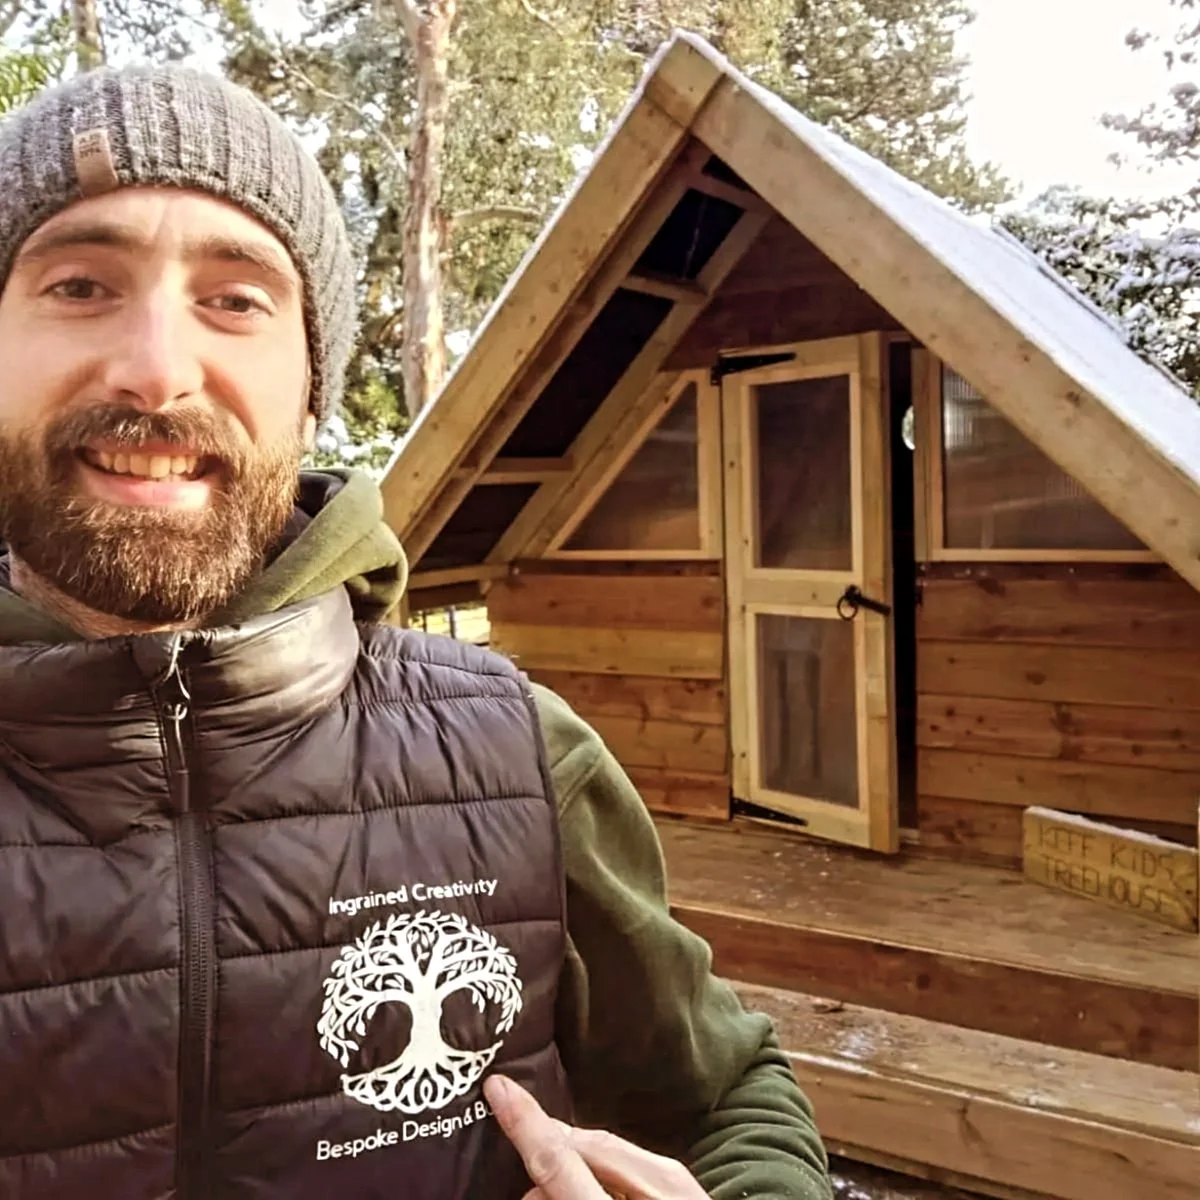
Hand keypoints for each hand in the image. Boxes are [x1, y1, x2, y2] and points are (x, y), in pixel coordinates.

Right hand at [484, 1074, 707, 1198]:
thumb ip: (566, 1195)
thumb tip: (536, 1190)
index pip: (560, 1161)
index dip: (525, 1123)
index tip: (497, 1086)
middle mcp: (657, 1191)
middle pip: (589, 1147)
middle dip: (550, 1145)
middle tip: (520, 1159)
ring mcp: (681, 1189)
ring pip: (615, 1152)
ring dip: (579, 1160)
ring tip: (553, 1188)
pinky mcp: (691, 1192)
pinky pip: (640, 1168)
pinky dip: (609, 1173)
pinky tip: (597, 1190)